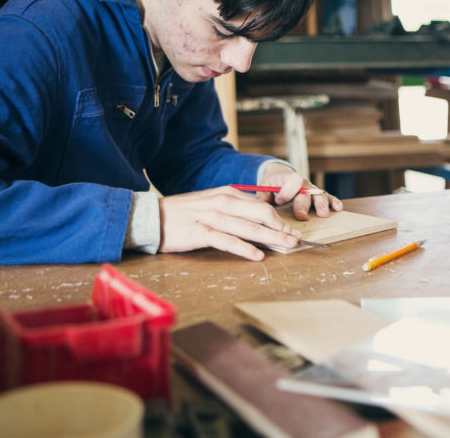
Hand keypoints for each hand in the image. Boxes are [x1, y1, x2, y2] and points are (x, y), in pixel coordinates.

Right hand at [157, 186, 301, 259]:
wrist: (152, 217)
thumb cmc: (184, 212)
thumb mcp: (211, 202)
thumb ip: (233, 208)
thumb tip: (258, 219)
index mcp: (227, 193)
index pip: (261, 206)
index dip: (280, 219)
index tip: (292, 229)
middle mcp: (222, 202)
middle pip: (260, 214)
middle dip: (281, 228)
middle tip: (296, 239)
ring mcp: (211, 217)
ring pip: (248, 227)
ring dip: (271, 238)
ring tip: (286, 246)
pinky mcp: (200, 232)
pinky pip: (227, 240)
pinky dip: (244, 248)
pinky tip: (257, 255)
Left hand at [259, 163, 343, 220]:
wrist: (280, 175)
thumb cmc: (272, 183)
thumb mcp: (264, 186)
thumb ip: (262, 195)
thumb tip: (260, 204)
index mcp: (289, 178)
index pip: (291, 182)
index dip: (286, 193)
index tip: (279, 201)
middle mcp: (302, 183)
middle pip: (305, 192)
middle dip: (303, 205)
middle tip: (302, 217)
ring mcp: (312, 189)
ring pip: (319, 195)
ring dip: (321, 205)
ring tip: (323, 214)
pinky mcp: (318, 195)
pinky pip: (328, 197)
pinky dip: (334, 202)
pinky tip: (338, 208)